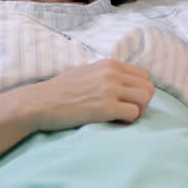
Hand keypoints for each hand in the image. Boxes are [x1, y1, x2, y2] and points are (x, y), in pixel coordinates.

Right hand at [18, 60, 155, 131]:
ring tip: (121, 118)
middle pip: (148, 87)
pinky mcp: (105, 107)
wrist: (39, 103)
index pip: (144, 75)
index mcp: (109, 64)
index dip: (139, 91)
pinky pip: (133, 114)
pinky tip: (114, 123)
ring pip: (145, 99)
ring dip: (137, 111)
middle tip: (126, 112)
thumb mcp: (86, 72)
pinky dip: (128, 121)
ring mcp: (109, 89)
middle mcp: (112, 73)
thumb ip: (107, 74)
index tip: (126, 101)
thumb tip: (124, 83)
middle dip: (142, 103)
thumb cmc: (60, 91)